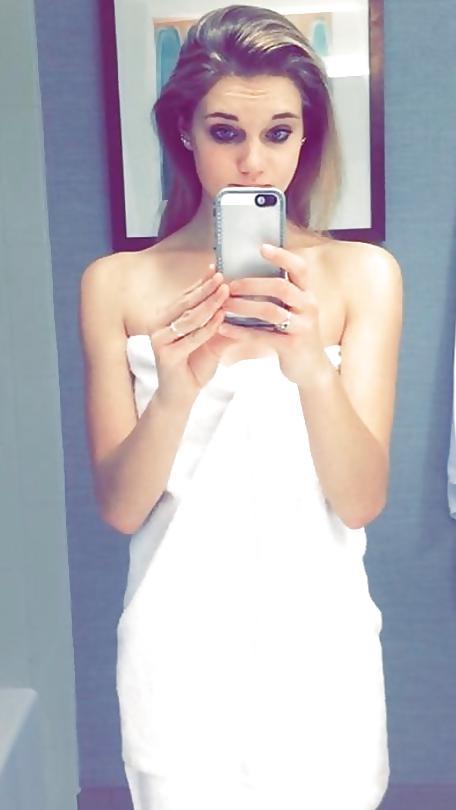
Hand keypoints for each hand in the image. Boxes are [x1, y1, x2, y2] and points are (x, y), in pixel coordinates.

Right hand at [149, 265, 236, 402]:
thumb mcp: (208, 340)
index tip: (215, 270)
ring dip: (209, 304)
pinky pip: (192, 338)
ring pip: (189, 318)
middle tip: (222, 277)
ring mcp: (159, 340)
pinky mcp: (165, 355)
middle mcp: (158, 326)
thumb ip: (216, 321)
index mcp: (164, 319)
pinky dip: (208, 327)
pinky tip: (222, 316)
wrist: (181, 396)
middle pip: (186, 304)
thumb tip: (235, 300)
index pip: (185, 297)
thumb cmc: (193, 366)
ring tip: (225, 291)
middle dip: (206, 289)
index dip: (200, 284)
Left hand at [218, 244, 329, 385]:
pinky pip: (263, 335)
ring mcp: (302, 326)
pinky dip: (240, 331)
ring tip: (223, 305)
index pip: (299, 268)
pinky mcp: (292, 345)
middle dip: (252, 284)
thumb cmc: (295, 335)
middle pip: (281, 286)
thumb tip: (248, 275)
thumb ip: (279, 295)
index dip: (282, 256)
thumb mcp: (293, 312)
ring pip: (270, 311)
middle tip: (230, 285)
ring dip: (243, 306)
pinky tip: (223, 328)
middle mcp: (308, 306)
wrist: (310, 369)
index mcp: (307, 294)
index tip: (261, 247)